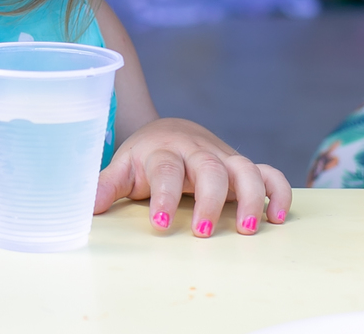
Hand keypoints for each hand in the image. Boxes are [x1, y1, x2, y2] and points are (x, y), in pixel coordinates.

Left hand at [93, 118, 290, 236]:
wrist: (168, 130)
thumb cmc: (145, 157)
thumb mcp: (123, 168)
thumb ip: (106, 186)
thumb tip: (85, 209)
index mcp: (163, 151)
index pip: (165, 169)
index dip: (164, 195)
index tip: (160, 223)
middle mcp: (196, 151)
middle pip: (209, 168)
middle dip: (208, 200)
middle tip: (202, 233)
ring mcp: (223, 157)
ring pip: (245, 168)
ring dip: (249, 198)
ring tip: (245, 229)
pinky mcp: (241, 166)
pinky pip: (269, 173)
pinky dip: (278, 192)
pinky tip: (277, 218)